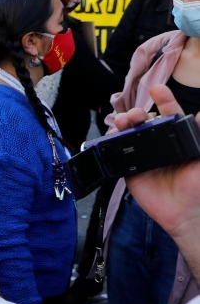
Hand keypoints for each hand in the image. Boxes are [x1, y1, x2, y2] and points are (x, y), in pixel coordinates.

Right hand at [114, 85, 199, 242]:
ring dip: (125, 123)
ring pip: (130, 133)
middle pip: (145, 121)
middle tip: (138, 114)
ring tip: (125, 121)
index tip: (159, 90)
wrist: (184, 213)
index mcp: (177, 139)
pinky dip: (112, 142)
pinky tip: (115, 136)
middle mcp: (159, 144)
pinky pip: (118, 152)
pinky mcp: (129, 169)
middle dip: (139, 112)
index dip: (165, 101)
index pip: (170, 114)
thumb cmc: (197, 186)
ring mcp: (142, 155)